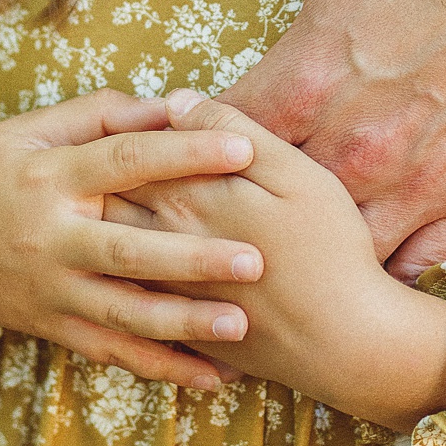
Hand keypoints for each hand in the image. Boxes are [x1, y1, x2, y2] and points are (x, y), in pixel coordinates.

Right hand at [0, 92, 267, 392]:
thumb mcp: (25, 130)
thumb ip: (97, 115)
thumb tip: (170, 103)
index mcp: (48, 177)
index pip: (125, 162)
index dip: (185, 155)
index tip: (243, 150)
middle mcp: (50, 239)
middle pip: (130, 250)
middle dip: (194, 258)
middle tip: (256, 259)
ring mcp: (50, 290)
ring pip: (123, 314)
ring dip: (184, 324)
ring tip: (241, 325)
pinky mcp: (51, 327)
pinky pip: (110, 353)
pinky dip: (161, 368)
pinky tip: (212, 378)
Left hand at [112, 93, 445, 431]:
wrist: (344, 343)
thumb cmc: (329, 249)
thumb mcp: (295, 174)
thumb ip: (232, 131)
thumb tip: (177, 102)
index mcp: (186, 197)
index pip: (130, 152)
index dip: (128, 131)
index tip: (137, 120)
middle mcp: (163, 243)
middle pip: (108, 199)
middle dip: (102, 178)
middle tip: (105, 161)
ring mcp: (165, 290)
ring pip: (110, 249)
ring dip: (102, 227)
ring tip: (107, 211)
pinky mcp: (177, 327)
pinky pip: (128, 297)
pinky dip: (118, 278)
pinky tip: (129, 267)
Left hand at [129, 0, 445, 277]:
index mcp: (309, 75)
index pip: (212, 142)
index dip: (187, 145)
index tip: (179, 141)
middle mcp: (360, 142)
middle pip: (268, 208)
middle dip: (240, 205)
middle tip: (221, 203)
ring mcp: (427, 177)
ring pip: (343, 246)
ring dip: (317, 244)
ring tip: (291, 244)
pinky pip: (422, 260)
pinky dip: (396, 258)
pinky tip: (374, 249)